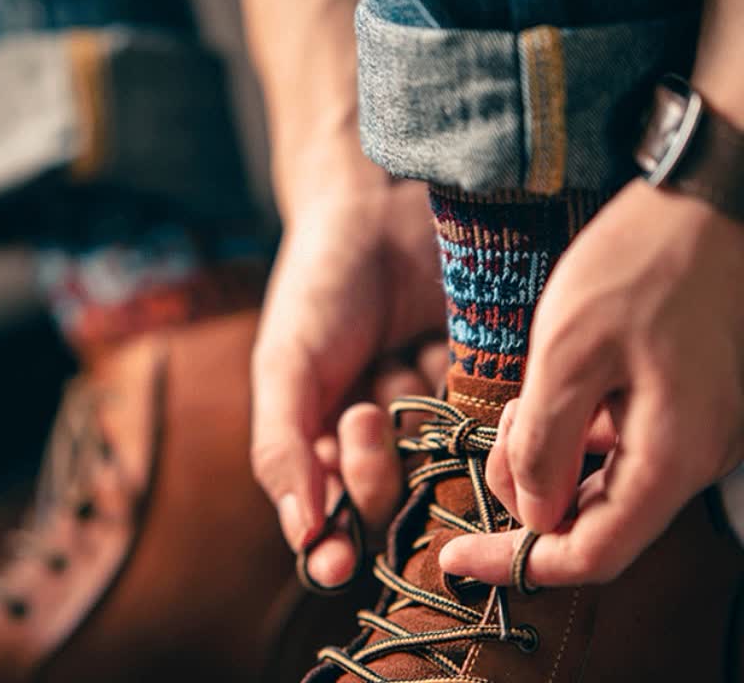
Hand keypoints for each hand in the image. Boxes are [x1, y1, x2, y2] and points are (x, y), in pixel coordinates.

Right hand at [251, 181, 446, 584]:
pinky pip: (488, 415)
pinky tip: (444, 344)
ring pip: (442, 461)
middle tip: (369, 412)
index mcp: (327, 437)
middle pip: (392, 498)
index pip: (333, 513)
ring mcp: (438, 406)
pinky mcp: (484, 376)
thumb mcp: (285, 365)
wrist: (379, 209)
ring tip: (406, 357)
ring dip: (421, 419)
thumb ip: (283, 446)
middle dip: (378, 467)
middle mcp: (386, 432)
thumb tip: (301, 535)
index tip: (338, 562)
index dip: (337, 543)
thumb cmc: (319, 287)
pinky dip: (465, 389)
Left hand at [440, 179, 743, 585]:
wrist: (703, 205)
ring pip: (597, 478)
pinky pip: (615, 442)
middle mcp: (691, 459)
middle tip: (502, 423)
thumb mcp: (568, 354)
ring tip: (523, 396)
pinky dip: (570, 427)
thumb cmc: (637, 268)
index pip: (590, 554)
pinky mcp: (679, 403)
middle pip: (590, 517)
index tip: (455, 559)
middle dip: (524, 486)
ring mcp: (689, 431)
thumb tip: (531, 511)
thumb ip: (545, 444)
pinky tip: (552, 384)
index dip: (518, 564)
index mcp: (670, 459)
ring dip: (545, 450)